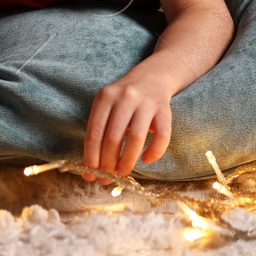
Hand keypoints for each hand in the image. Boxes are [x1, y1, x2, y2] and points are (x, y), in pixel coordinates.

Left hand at [82, 65, 174, 180]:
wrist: (152, 77)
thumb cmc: (124, 100)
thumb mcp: (107, 105)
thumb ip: (100, 129)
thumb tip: (92, 167)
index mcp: (106, 97)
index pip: (94, 133)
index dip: (91, 158)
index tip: (90, 175)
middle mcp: (125, 97)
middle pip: (113, 137)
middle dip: (107, 164)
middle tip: (106, 179)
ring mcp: (146, 103)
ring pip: (135, 138)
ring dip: (127, 161)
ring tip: (123, 173)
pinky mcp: (165, 110)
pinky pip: (161, 136)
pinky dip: (154, 152)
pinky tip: (146, 160)